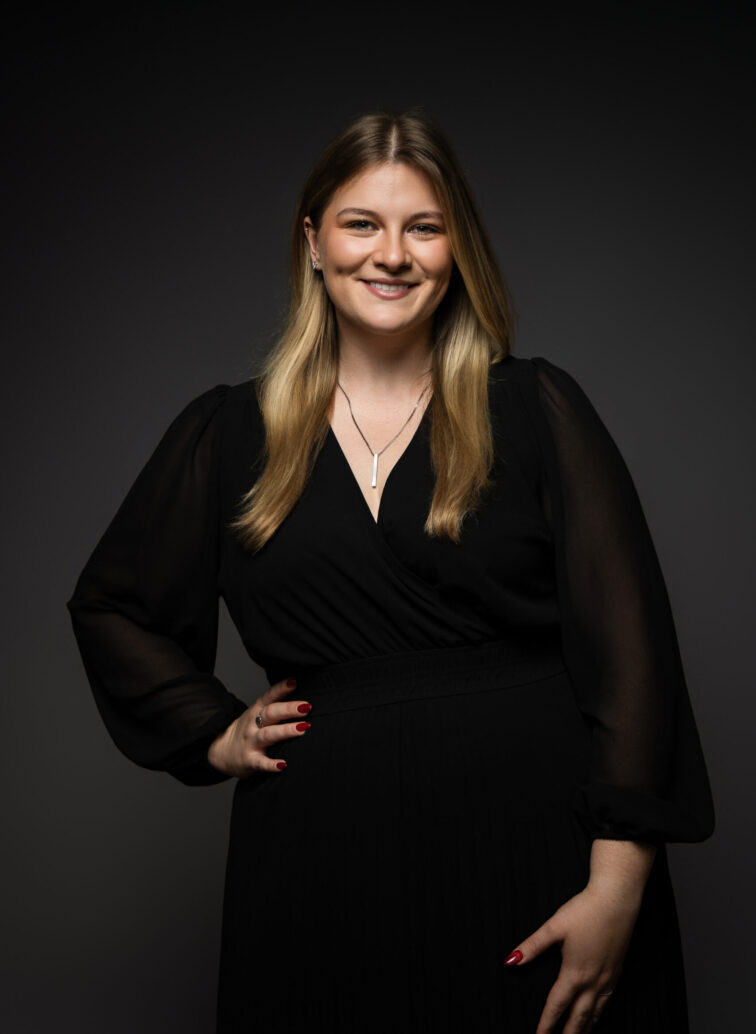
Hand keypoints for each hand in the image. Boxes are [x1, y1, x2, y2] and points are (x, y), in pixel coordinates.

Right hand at [207, 677, 310, 777]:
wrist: (220, 752)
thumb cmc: (247, 731)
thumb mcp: (256, 715)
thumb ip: (274, 707)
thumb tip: (302, 701)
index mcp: (256, 711)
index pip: (268, 696)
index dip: (280, 688)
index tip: (294, 682)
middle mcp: (253, 724)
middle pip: (271, 713)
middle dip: (289, 709)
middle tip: (306, 707)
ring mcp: (251, 742)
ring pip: (268, 735)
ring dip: (285, 731)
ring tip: (302, 729)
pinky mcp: (249, 760)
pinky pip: (260, 763)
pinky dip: (271, 764)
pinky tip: (283, 765)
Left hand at [504, 882, 641, 1032]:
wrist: (617, 900)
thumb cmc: (585, 910)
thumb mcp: (553, 927)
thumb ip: (532, 947)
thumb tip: (511, 960)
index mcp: (574, 973)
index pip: (556, 1006)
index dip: (546, 1025)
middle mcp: (593, 981)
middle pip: (578, 1018)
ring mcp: (607, 978)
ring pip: (595, 1014)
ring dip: (583, 1029)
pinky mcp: (616, 972)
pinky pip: (608, 1002)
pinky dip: (600, 1015)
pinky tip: (597, 1016)